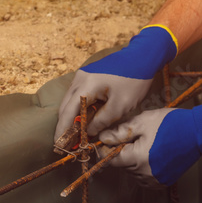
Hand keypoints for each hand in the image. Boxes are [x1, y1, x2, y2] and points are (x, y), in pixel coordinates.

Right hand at [55, 25, 177, 140]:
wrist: (142, 56)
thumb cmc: (134, 81)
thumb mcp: (120, 106)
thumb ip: (102, 121)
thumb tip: (88, 132)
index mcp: (86, 86)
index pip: (68, 112)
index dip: (62, 130)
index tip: (58, 145)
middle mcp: (80, 79)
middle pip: (65, 106)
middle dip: (64, 125)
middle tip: (65, 143)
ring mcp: (83, 75)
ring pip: (70, 100)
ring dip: (71, 116)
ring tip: (74, 134)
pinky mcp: (89, 74)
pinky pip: (78, 94)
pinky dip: (78, 108)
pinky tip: (83, 118)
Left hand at [98, 101, 201, 186]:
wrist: (198, 133)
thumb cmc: (170, 124)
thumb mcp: (143, 122)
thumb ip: (120, 132)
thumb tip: (102, 138)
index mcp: (136, 159)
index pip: (110, 160)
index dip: (105, 150)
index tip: (107, 140)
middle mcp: (144, 174)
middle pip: (122, 165)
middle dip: (122, 152)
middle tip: (131, 136)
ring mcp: (155, 179)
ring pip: (133, 172)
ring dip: (133, 161)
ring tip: (145, 144)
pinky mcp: (164, 181)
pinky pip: (145, 178)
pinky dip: (144, 168)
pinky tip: (152, 155)